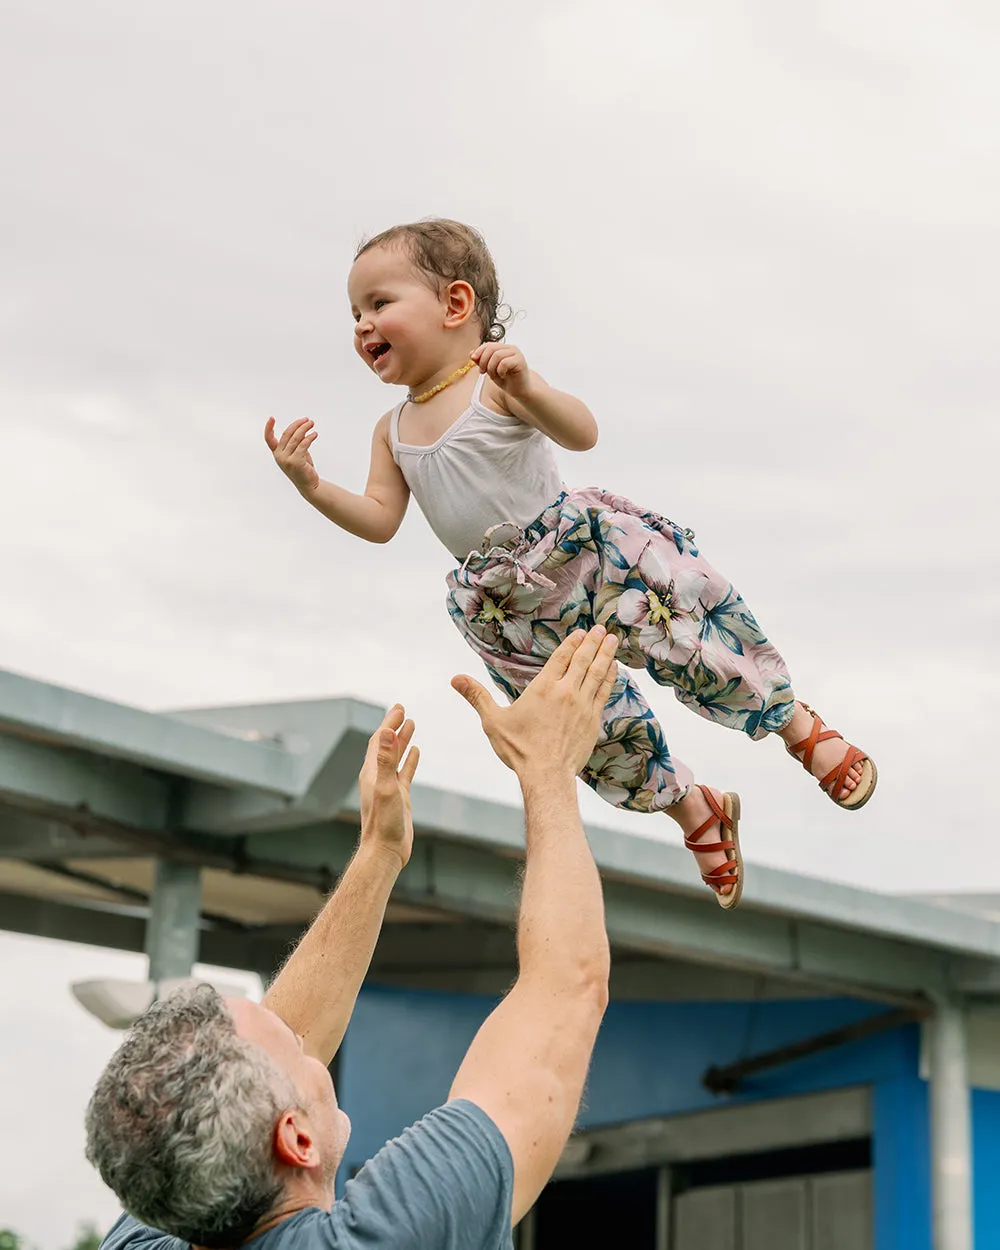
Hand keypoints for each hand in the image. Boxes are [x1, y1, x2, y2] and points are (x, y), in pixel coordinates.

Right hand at [264, 417, 319, 492]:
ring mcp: (287, 460)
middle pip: (286, 434)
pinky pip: (303, 445)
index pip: (269, 439)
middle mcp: (279, 456)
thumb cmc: (303, 468)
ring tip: (312, 424)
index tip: (272, 418)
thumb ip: (297, 441)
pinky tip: (315, 434)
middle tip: (307, 420)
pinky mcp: (296, 462)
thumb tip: (302, 428)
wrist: (309, 485)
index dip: (269, 428)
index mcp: (277, 453)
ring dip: (304, 428)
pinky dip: (309, 438)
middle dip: (297, 425)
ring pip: (296, 438)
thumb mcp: (298, 452)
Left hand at [357, 705, 419, 869]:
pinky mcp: (399, 797)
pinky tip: (416, 752)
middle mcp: (378, 776)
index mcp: (371, 772)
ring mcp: (388, 786)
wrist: (386, 851)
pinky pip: (404, 772)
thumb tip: (386, 732)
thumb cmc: (383, 823)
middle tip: (402, 709)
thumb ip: (385, 760)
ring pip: (395, 757)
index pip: (380, 740)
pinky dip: (409, 760)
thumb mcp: (386, 787)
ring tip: (411, 724)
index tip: (399, 708)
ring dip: (402, 740)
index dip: (388, 723)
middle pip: (386, 745)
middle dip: (393, 726)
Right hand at [452, 626, 617, 781]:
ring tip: (613, 641)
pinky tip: (614, 668)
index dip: (572, 643)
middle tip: (602, 629)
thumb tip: (455, 678)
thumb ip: (477, 696)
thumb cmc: (519, 749)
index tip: (581, 632)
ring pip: (598, 673)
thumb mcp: (493, 721)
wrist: (547, 775)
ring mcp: (583, 705)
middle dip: (593, 642)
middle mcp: (566, 692)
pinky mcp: (593, 720)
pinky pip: (604, 691)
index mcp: (543, 688)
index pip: (562, 657)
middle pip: (583, 660)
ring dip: (606, 654)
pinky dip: (610, 677)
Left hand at [471, 343, 532, 401]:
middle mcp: (510, 348)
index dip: (479, 352)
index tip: (474, 361)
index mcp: (503, 348)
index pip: (488, 344)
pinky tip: (502, 375)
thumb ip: (481, 361)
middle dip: (483, 361)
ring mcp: (516, 354)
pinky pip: (504, 363)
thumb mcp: (489, 369)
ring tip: (494, 375)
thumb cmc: (506, 380)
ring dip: (491, 368)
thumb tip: (471, 354)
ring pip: (497, 355)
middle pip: (491, 348)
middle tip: (483, 372)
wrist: (519, 391)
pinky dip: (500, 371)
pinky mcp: (520, 361)